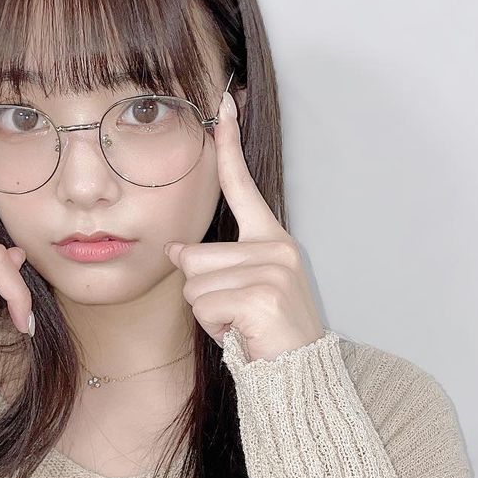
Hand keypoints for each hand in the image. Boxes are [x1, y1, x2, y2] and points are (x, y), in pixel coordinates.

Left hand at [163, 90, 324, 361]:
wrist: (299, 376)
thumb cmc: (266, 335)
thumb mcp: (236, 292)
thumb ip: (211, 265)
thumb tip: (177, 252)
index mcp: (271, 240)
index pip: (242, 185)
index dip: (229, 144)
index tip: (225, 101)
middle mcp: (276, 248)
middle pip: (195, 255)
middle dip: (202, 292)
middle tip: (236, 314)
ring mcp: (272, 270)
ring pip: (195, 282)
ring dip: (208, 313)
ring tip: (240, 325)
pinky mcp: (262, 295)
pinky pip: (204, 304)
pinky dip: (214, 327)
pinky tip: (242, 334)